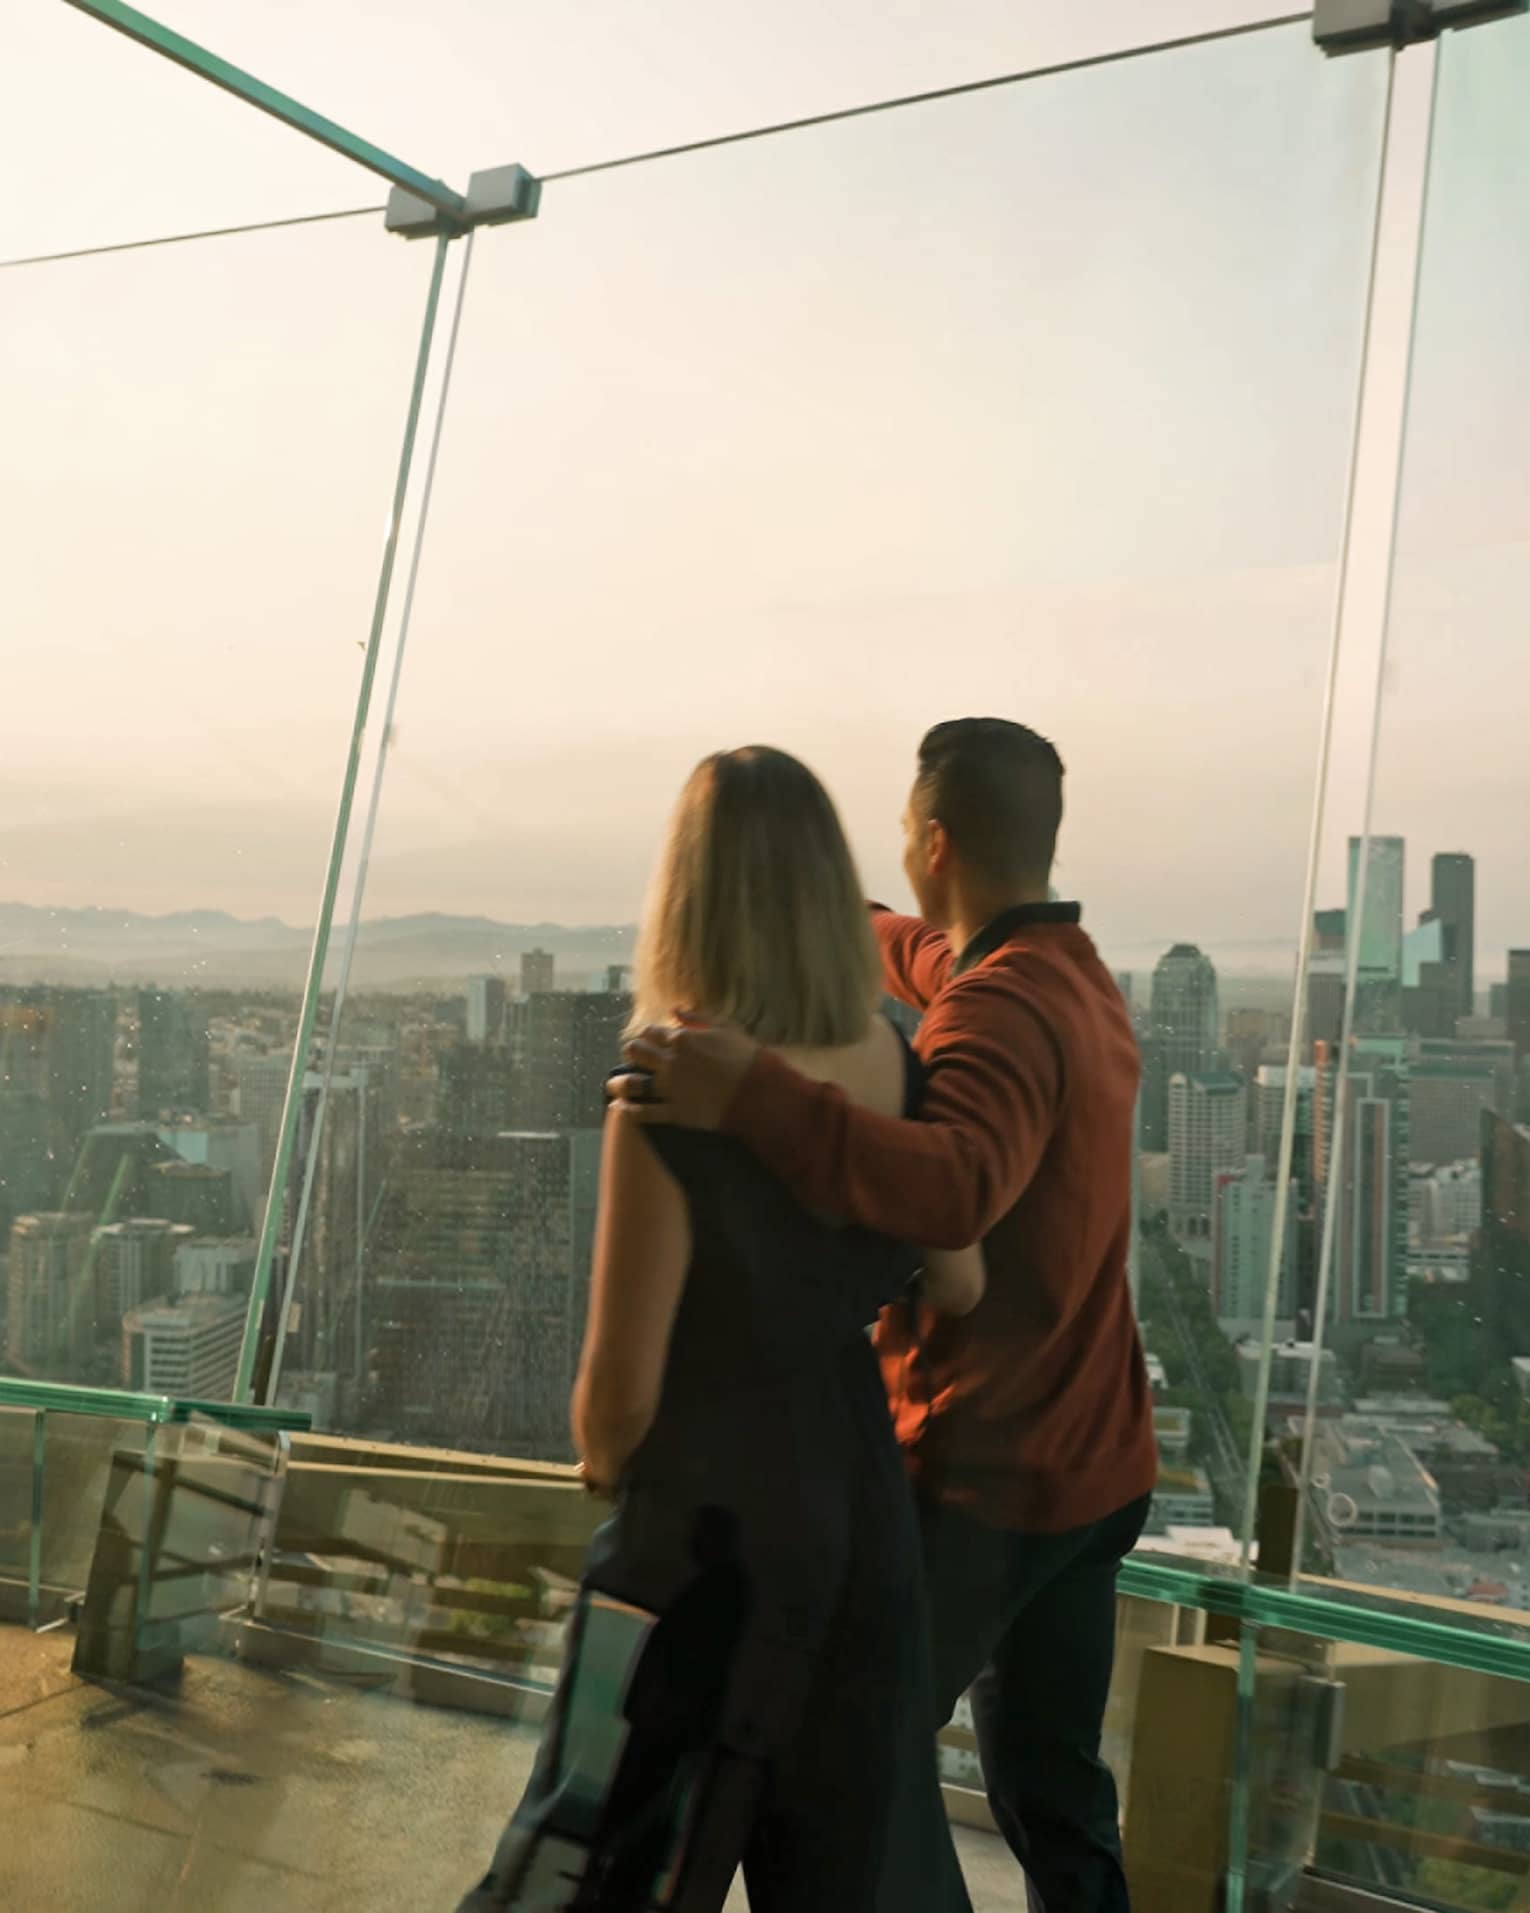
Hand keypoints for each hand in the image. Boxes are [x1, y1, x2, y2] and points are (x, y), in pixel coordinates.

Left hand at [610, 1017, 758, 1130]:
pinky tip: (620, 1108)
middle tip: (633, 1056)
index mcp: (682, 1039)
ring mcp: (670, 1088)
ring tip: (614, 1085)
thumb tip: (675, 1009)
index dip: (648, 1035)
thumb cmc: (746, 1057)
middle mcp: (671, 1062)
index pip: (651, 1032)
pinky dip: (629, 1111)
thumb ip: (697, 1017)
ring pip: (633, 1084)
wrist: (758, 1093)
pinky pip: (644, 1112)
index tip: (649, 1038)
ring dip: (619, 1083)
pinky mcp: (674, 1112)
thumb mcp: (725, 1027)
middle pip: (637, 1053)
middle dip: (632, 1053)